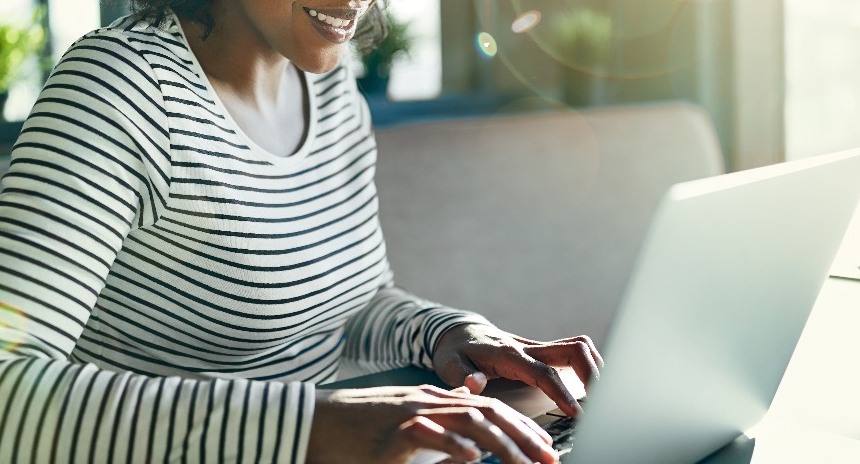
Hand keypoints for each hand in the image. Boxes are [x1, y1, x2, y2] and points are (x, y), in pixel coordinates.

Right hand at [307, 385, 559, 463]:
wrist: (309, 422)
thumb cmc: (353, 432)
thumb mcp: (402, 427)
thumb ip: (436, 427)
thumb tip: (467, 433)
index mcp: (432, 403)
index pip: (487, 408)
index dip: (519, 425)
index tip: (544, 446)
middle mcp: (426, 402)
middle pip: (487, 410)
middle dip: (524, 433)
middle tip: (550, 457)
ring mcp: (409, 412)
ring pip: (468, 420)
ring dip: (501, 442)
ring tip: (526, 462)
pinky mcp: (390, 430)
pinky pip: (428, 434)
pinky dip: (453, 446)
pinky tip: (473, 459)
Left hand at [432, 324, 603, 416]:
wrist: (458, 332)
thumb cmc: (454, 352)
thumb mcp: (448, 364)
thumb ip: (461, 374)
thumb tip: (474, 383)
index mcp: (508, 355)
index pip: (543, 373)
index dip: (562, 393)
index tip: (577, 413)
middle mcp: (527, 347)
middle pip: (573, 350)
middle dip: (593, 374)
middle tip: (602, 402)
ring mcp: (537, 347)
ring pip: (578, 347)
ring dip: (595, 366)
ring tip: (603, 395)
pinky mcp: (542, 350)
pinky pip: (572, 351)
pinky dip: (588, 365)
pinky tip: (591, 386)